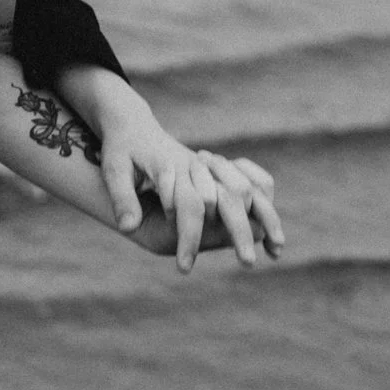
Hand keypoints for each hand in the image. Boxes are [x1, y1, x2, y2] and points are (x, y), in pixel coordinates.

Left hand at [56, 67, 284, 271]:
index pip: (188, 204)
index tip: (185, 266)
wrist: (133, 124)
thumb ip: (121, 197)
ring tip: (276, 252)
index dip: (189, 236)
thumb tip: (128, 227)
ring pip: (247, 189)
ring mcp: (211, 164)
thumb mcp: (113, 168)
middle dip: (239, 232)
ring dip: (264, 218)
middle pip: (228, 197)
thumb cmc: (121, 147)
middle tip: (247, 264)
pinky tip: (273, 231)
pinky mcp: (218, 168)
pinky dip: (266, 202)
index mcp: (171, 165)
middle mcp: (198, 164)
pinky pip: (253, 180)